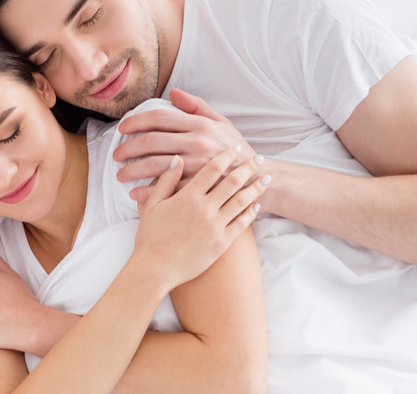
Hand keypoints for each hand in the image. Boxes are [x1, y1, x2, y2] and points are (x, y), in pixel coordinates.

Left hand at [114, 88, 251, 202]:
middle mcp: (197, 143)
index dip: (136, 121)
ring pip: (155, 165)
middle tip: (116, 154)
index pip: (160, 118)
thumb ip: (196, 106)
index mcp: (200, 125)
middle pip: (152, 141)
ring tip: (121, 174)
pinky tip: (135, 193)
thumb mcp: (221, 121)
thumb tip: (173, 93)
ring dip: (133, 170)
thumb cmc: (235, 148)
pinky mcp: (198, 187)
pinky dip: (147, 192)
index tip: (123, 128)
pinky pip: (166, 189)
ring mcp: (197, 166)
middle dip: (128, 147)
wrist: (255, 177)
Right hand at [133, 147, 267, 290]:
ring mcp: (215, 226)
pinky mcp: (222, 243)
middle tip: (258, 158)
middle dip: (247, 167)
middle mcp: (204, 209)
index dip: (225, 156)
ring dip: (255, 188)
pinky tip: (256, 205)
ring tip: (266, 179)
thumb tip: (177, 159)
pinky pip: (241, 224)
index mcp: (187, 196)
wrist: (155, 269)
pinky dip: (251, 212)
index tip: (235, 148)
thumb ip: (166, 180)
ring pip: (241, 201)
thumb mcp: (152, 204)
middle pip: (232, 182)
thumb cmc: (149, 237)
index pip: (212, 169)